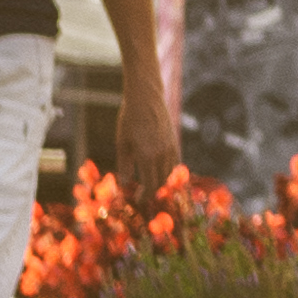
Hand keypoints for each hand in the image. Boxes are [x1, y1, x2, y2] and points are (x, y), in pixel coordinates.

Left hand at [122, 74, 181, 189]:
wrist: (146, 97)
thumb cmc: (129, 119)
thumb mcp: (122, 143)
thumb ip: (124, 166)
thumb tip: (125, 184)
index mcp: (147, 156)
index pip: (150, 186)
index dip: (145, 196)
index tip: (138, 200)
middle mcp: (162, 154)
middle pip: (161, 183)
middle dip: (152, 192)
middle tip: (143, 196)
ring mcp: (171, 148)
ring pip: (169, 174)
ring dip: (161, 182)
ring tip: (151, 185)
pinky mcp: (174, 141)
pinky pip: (174, 163)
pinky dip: (168, 171)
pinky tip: (159, 171)